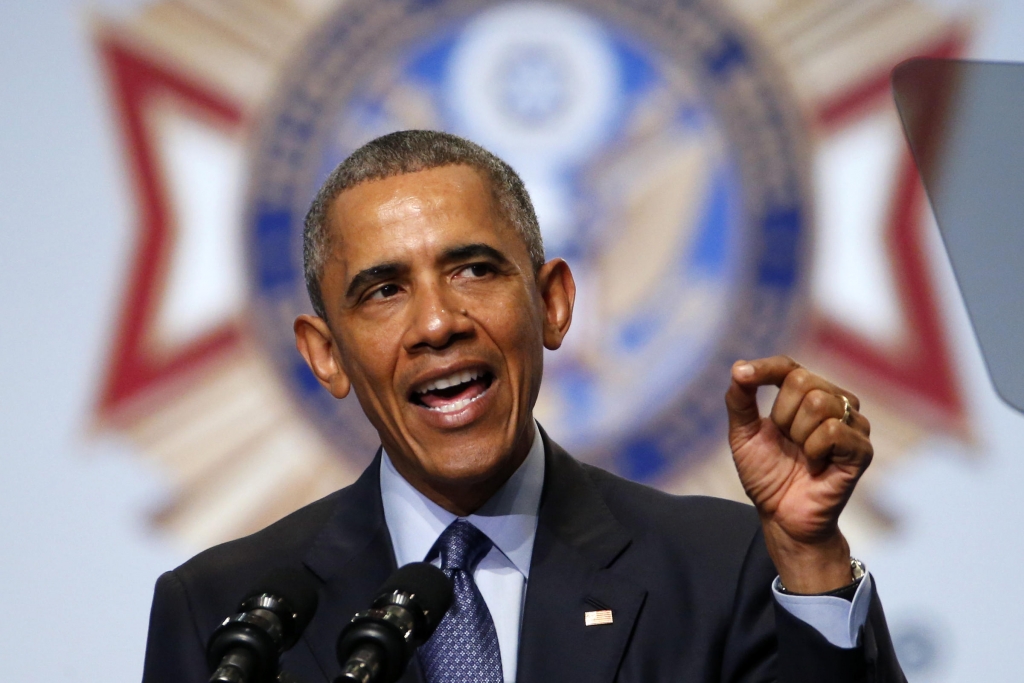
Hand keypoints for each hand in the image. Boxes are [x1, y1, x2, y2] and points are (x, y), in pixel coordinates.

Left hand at [725, 356, 872, 592]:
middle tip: (786, 442)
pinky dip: (814, 450)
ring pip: (819, 402)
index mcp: (806, 395)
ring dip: (797, 435)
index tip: (742, 375)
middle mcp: (834, 403)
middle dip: (781, 415)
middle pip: (802, 380)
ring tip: (802, 455)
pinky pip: (833, 430)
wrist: (781, 516)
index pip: (788, 366)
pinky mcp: (862, 449)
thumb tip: (739, 367)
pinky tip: (815, 466)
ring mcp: (853, 425)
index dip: (764, 368)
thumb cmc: (766, 474)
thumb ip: (740, 400)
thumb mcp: (743, 435)